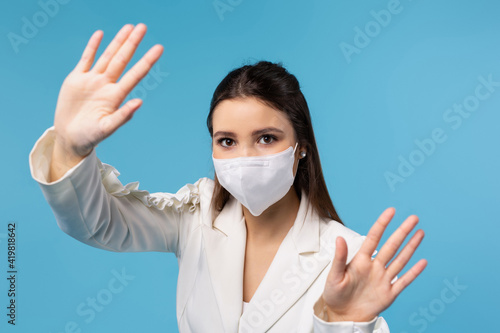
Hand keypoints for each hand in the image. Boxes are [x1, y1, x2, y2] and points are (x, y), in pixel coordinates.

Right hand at [53, 23, 163, 156]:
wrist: (71, 138)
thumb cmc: (91, 136)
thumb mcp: (107, 128)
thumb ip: (123, 116)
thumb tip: (139, 102)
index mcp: (116, 96)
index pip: (136, 74)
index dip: (147, 61)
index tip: (159, 48)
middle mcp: (107, 85)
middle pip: (122, 60)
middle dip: (132, 43)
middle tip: (143, 27)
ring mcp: (92, 80)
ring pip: (107, 56)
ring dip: (118, 42)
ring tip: (129, 27)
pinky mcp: (77, 79)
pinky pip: (86, 59)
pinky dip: (93, 47)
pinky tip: (101, 34)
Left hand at [321, 207, 426, 321]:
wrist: (343, 316)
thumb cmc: (335, 294)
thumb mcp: (334, 275)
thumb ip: (339, 257)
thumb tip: (339, 238)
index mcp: (360, 260)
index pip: (374, 238)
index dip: (382, 224)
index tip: (391, 211)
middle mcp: (375, 267)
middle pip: (391, 246)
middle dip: (402, 231)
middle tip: (413, 218)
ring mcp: (383, 279)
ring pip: (400, 260)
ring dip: (411, 247)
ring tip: (420, 232)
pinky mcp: (389, 293)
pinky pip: (404, 281)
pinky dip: (414, 272)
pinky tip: (423, 262)